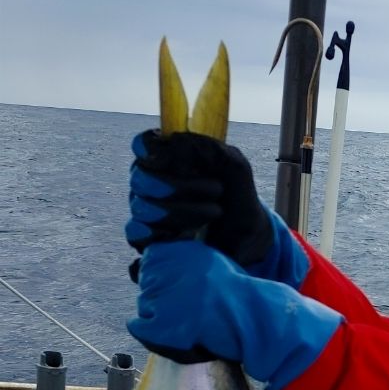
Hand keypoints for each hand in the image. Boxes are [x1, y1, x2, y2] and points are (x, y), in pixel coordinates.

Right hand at [125, 131, 307, 287]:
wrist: (249, 239)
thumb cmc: (238, 198)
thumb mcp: (235, 168)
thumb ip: (211, 149)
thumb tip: (176, 141)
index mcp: (167, 162)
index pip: (142, 146)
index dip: (151, 150)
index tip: (171, 159)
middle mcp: (150, 188)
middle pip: (140, 180)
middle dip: (177, 186)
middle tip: (215, 190)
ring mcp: (147, 218)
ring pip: (141, 212)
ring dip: (179, 212)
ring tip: (215, 213)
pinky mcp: (153, 247)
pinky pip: (138, 245)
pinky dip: (160, 243)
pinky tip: (184, 242)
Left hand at [129, 241, 342, 389]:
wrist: (256, 319)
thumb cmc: (242, 296)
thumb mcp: (214, 264)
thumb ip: (188, 265)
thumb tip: (159, 268)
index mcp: (178, 250)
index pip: (150, 262)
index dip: (163, 279)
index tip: (181, 291)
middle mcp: (165, 268)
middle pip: (147, 286)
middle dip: (162, 299)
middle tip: (189, 312)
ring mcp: (159, 297)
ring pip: (145, 307)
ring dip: (160, 317)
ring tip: (188, 324)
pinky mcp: (159, 323)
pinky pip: (140, 328)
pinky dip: (153, 334)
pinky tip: (176, 335)